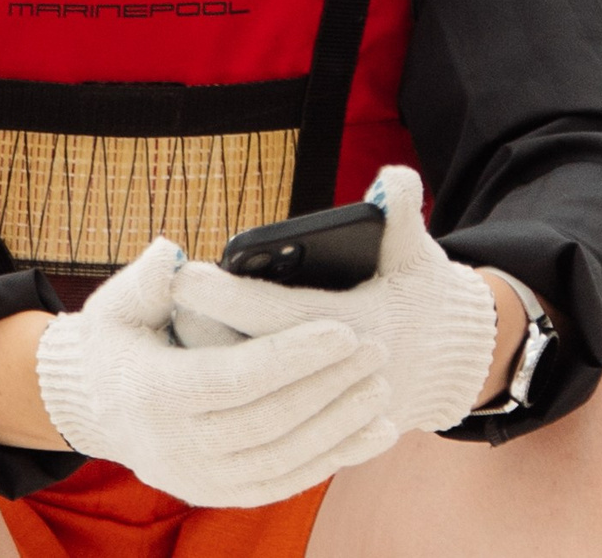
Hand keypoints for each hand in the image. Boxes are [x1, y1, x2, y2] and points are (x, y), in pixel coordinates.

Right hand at [34, 236, 397, 507]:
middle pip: (267, 421)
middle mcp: (171, 445)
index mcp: (149, 392)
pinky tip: (370, 432)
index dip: (293, 357)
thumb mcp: (118, 304)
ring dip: (340, 427)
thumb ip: (148, 280)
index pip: (234, 378)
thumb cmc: (116, 341)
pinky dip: (332, 459)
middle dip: (328, 387)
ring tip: (382, 389)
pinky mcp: (216, 494)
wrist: (96, 406)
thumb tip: (171, 253)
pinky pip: (283, 482)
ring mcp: (195, 477)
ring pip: (283, 459)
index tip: (343, 330)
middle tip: (376, 352)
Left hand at [171, 167, 499, 434]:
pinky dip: (229, 392)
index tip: (183, 274)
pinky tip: (195, 361)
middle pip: (254, 354)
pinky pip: (263, 416)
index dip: (230, 295)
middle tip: (160, 300)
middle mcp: (333, 371)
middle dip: (204, 328)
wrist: (441, 363)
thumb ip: (403, 213)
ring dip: (208, 358)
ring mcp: (325, 404)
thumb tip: (396, 177)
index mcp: (358, 323)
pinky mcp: (316, 423)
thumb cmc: (419, 294)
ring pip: (250, 392)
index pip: (280, 314)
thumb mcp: (415, 252)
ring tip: (167, 325)